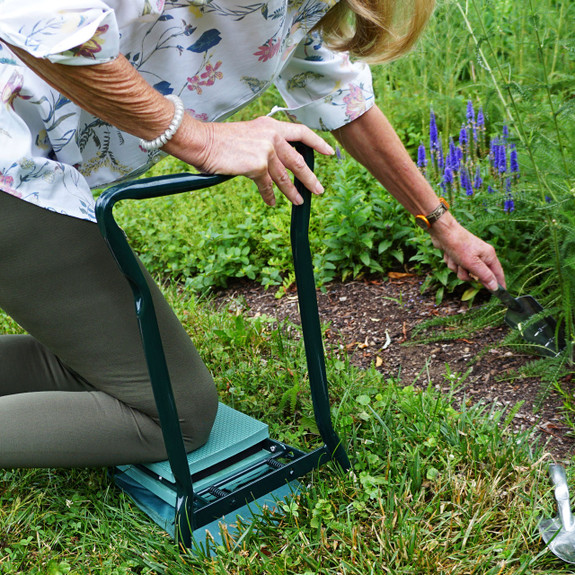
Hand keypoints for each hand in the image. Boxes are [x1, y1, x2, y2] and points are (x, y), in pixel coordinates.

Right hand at [166, 115, 333, 205]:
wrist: (202, 142)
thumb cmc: (219, 141)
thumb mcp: (247, 136)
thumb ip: (263, 145)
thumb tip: (272, 165)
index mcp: (270, 125)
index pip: (301, 132)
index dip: (317, 143)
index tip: (329, 152)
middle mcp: (272, 135)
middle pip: (297, 160)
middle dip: (309, 177)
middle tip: (318, 189)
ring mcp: (267, 150)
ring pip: (284, 176)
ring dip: (292, 191)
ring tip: (298, 201)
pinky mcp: (258, 165)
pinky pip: (267, 185)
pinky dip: (270, 196)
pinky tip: (271, 202)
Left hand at [429, 214, 504, 291]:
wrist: (442, 232)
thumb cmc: (459, 246)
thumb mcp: (473, 264)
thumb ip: (484, 276)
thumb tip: (495, 287)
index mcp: (488, 255)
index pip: (497, 273)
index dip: (499, 284)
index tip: (501, 294)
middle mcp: (480, 255)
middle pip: (477, 275)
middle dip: (467, 274)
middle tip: (464, 267)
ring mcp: (469, 255)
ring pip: (464, 272)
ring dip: (457, 269)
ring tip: (454, 259)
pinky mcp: (458, 255)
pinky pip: (456, 267)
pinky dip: (451, 263)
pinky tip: (449, 255)